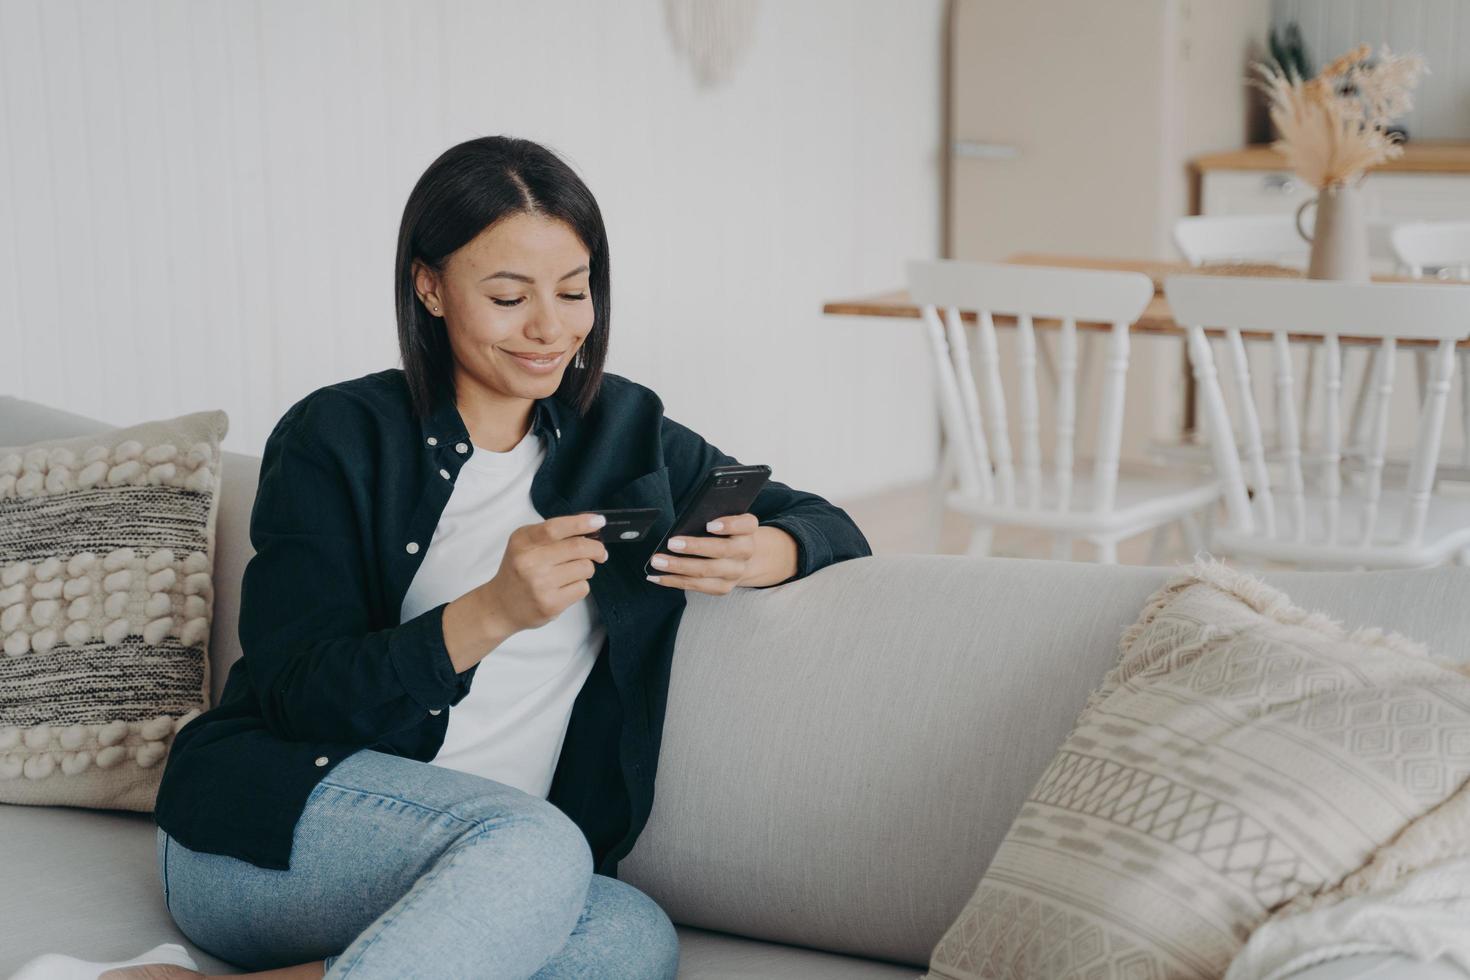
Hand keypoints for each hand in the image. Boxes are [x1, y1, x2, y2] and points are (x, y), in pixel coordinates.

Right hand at [477, 513, 609, 632]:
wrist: (501, 606)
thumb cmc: (518, 571)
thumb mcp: (524, 544)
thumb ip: (552, 533)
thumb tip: (590, 526)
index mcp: (522, 542)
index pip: (555, 528)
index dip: (581, 523)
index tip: (598, 521)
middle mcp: (529, 562)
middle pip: (578, 548)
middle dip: (596, 548)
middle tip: (600, 552)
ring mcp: (540, 585)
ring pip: (585, 568)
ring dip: (585, 569)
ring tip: (571, 573)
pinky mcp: (551, 604)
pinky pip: (583, 588)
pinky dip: (580, 586)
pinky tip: (565, 588)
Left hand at [645, 512, 759, 594]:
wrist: (743, 558)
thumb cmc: (726, 532)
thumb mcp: (726, 519)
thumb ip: (712, 516)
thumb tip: (684, 522)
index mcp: (748, 530)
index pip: (745, 525)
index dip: (729, 525)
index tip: (709, 525)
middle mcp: (746, 552)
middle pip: (722, 550)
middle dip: (694, 547)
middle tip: (671, 543)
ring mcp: (735, 572)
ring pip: (706, 571)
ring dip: (679, 567)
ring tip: (658, 561)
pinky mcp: (723, 588)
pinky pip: (697, 586)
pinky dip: (674, 581)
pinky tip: (658, 576)